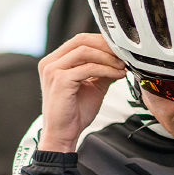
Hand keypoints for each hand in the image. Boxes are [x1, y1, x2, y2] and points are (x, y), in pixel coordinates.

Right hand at [37, 33, 125, 152]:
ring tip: (122, 66)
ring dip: (108, 58)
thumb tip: (120, 59)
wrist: (63, 134)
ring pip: (85, 52)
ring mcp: (53, 70)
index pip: (80, 40)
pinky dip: (106, 69)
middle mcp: (50, 63)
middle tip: (123, 54)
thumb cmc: (74, 113)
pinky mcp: (60, 80)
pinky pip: (88, 68)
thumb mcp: (93, 86)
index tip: (119, 50)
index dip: (102, 42)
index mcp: (55, 61)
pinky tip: (117, 75)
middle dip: (105, 46)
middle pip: (81, 40)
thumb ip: (102, 70)